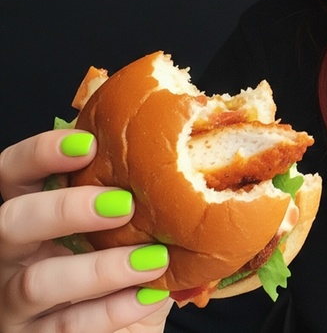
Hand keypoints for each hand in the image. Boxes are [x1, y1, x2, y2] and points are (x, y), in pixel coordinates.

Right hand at [0, 130, 171, 332]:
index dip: (39, 154)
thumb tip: (177, 149)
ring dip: (99, 268)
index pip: (13, 174)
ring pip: (38, 282)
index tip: (88, 144)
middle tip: (124, 204)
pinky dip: (114, 309)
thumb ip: (131, 197)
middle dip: (64, 208)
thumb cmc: (124, 274)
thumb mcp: (125, 233)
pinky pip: (69, 326)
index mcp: (29, 216)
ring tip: (153, 258)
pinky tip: (151, 295)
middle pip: (10, 222)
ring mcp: (16, 303)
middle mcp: (13, 256)